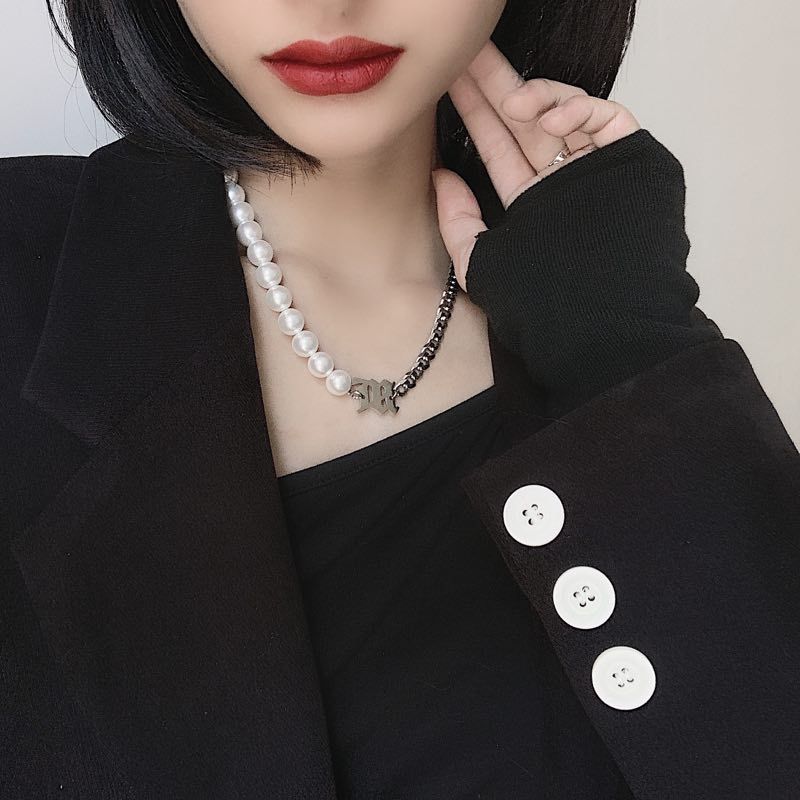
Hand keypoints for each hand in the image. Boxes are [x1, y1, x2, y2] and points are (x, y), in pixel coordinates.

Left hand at [432, 38, 640, 292]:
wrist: (597, 319)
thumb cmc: (540, 302)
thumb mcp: (481, 262)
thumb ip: (457, 221)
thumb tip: (439, 174)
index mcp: (531, 203)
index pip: (498, 148)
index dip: (475, 113)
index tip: (449, 82)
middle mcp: (563, 183)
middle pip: (527, 123)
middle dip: (497, 86)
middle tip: (469, 54)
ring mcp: (597, 170)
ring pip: (566, 114)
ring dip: (536, 96)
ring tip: (512, 100)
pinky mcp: (631, 161)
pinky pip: (609, 119)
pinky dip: (580, 109)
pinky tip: (551, 117)